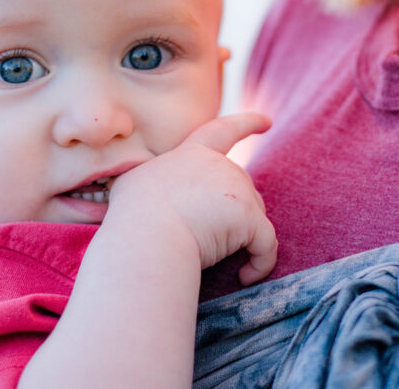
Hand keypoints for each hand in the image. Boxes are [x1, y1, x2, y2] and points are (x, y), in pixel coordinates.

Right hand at [108, 113, 276, 284]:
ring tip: (216, 261)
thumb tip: (149, 194)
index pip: (222, 131)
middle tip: (205, 241)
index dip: (246, 124)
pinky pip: (266, 245)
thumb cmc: (131, 217)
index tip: (267, 122)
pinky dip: (260, 263)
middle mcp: (219, 166)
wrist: (145, 235)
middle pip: (241, 188)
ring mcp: (237, 190)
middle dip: (233, 215)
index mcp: (191, 154)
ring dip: (242, 241)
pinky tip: (246, 277)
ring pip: (254, 217)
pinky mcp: (249, 218)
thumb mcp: (134, 184)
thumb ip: (150, 182)